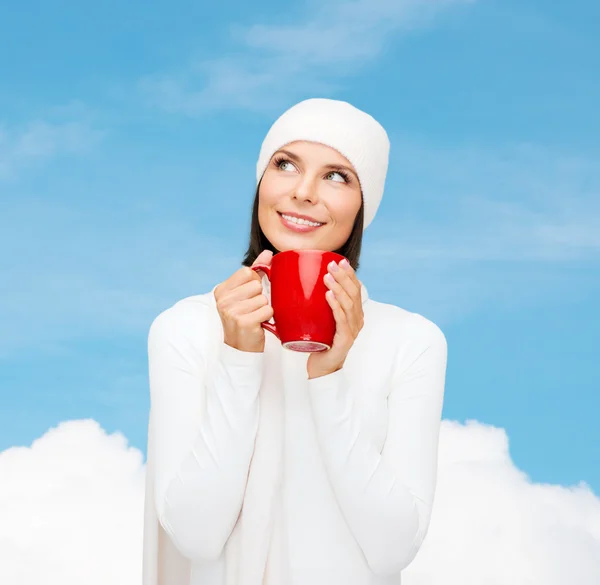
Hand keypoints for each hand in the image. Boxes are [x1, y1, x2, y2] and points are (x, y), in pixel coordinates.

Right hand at [213, 250, 273, 352]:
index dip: (255, 282)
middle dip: (260, 296)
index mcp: (221, 290)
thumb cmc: (244, 318)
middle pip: (256, 284)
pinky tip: (259, 323)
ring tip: (255, 316)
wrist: (239, 348)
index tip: (250, 295)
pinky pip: (267, 310)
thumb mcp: (245, 294)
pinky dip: (268, 317)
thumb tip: (268, 253)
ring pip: (263, 298)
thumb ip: (256, 271)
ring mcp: (232, 311)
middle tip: (252, 309)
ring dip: (264, 308)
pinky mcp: (244, 322)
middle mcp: (223, 300)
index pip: (247, 272)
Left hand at [307, 258, 363, 378]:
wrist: (321, 368)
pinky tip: (329, 296)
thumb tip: (302, 283)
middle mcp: (357, 320)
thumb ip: (318, 303)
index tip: (340, 261)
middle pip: (353, 293)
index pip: (355, 289)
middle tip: (331, 265)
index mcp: (354, 313)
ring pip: (349, 304)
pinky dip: (336, 306)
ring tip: (327, 277)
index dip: (350, 274)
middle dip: (343, 276)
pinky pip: (342, 320)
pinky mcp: (345, 340)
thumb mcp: (321, 319)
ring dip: (339, 288)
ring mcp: (352, 330)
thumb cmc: (320, 342)